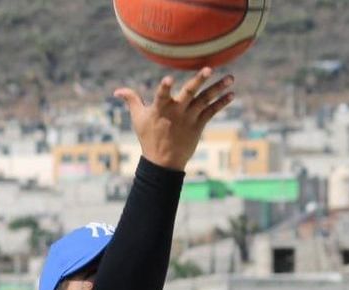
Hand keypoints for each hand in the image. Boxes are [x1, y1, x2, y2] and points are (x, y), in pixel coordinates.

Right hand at [114, 69, 235, 170]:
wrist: (163, 162)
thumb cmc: (149, 137)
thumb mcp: (138, 118)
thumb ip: (131, 100)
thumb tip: (117, 90)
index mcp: (160, 108)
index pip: (161, 95)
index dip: (165, 87)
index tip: (169, 78)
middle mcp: (176, 112)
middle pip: (189, 93)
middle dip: (199, 80)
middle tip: (209, 68)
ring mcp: (189, 118)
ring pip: (205, 100)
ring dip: (218, 88)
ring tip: (231, 77)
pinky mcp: (198, 125)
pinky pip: (212, 112)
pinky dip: (222, 103)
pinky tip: (231, 94)